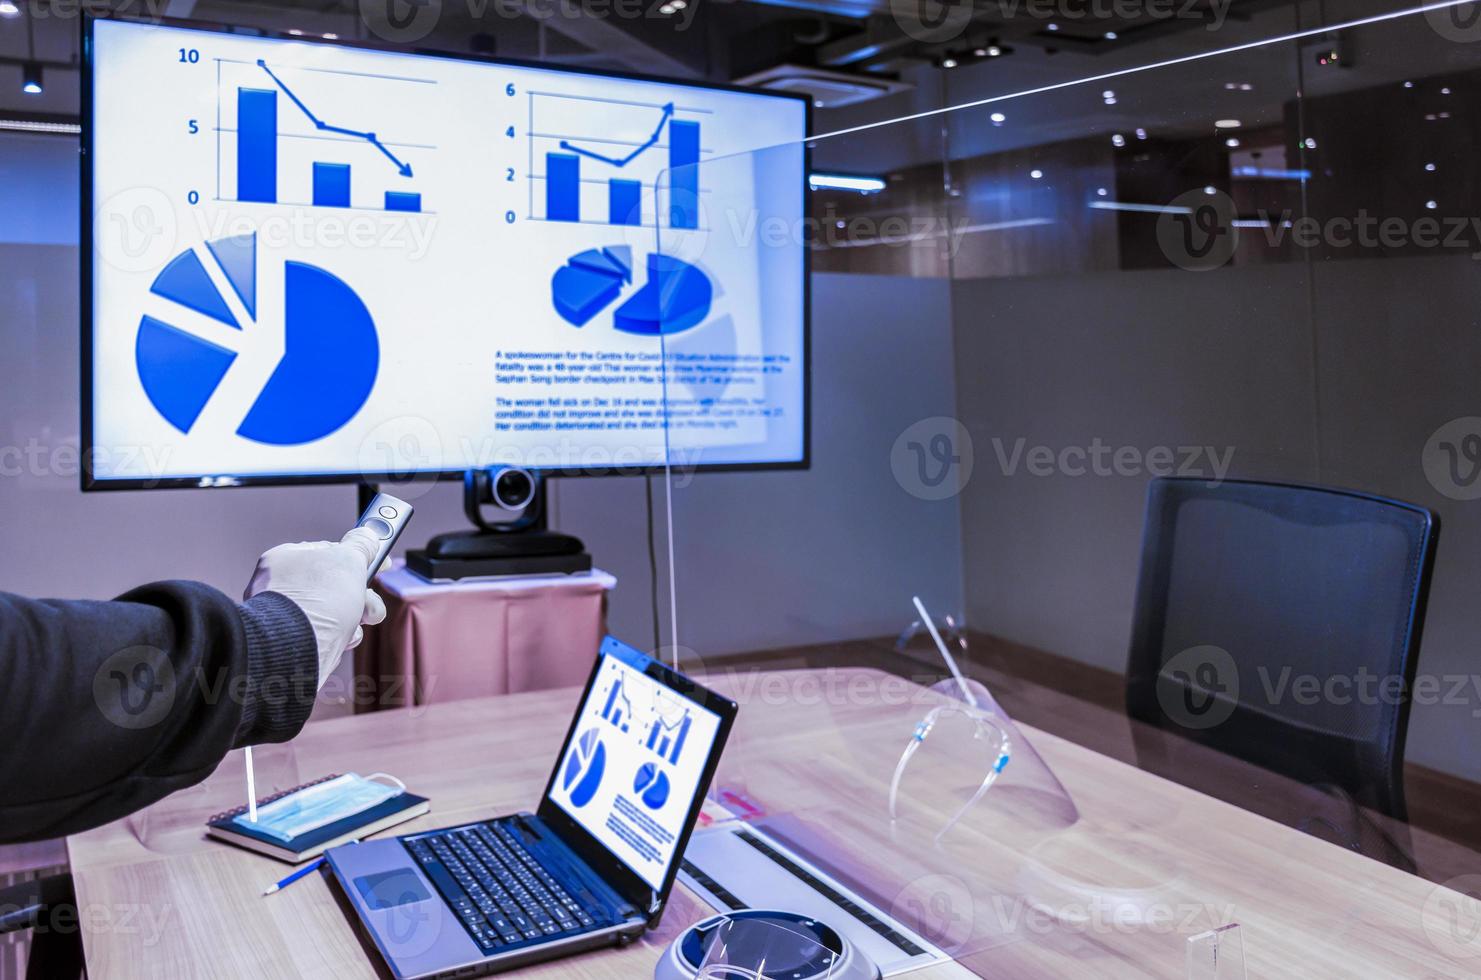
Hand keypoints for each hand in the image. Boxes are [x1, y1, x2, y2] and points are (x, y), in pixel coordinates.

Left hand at [244, 528, 387, 687]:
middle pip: (336, 584)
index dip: (359, 556)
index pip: (331, 551)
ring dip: (354, 617)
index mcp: (289, 558)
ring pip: (334, 611)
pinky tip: (340, 640)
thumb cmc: (315, 602)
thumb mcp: (349, 561)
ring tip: (354, 625)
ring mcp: (287, 614)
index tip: (382, 561)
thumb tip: (370, 533)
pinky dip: (340, 637)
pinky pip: (326, 633)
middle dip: (360, 594)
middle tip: (368, 602)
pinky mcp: (293, 640)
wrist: (294, 650)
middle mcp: (284, 585)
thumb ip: (361, 546)